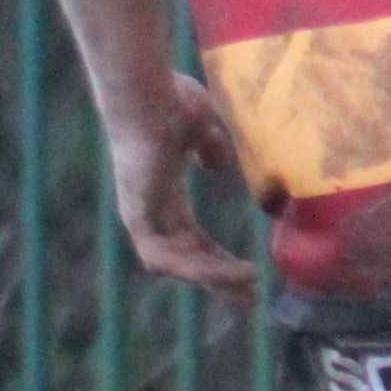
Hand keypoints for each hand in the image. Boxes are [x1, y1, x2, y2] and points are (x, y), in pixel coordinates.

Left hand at [106, 69, 257, 296]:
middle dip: (218, 279)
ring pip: (176, 265)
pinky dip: (198, 267)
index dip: (217, 257)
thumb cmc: (170, 99)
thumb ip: (209, 147)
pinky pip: (166, 257)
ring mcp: (141, 214)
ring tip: (249, 286)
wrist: (148, 92)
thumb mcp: (200, 127)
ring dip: (212, 278)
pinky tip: (231, 272)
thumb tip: (220, 164)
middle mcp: (149, 209)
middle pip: (185, 258)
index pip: (190, 238)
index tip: (250, 273)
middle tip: (251, 298)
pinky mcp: (138, 216)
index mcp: (163, 193)